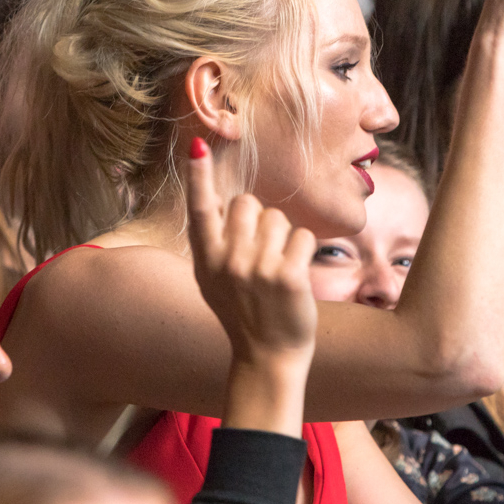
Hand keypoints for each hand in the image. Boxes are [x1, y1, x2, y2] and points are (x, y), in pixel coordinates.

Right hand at [184, 137, 318, 369]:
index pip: (201, 208)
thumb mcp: (212, 281)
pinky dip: (305, 251)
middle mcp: (228, 261)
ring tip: (278, 269)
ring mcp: (258, 269)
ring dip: (284, 238)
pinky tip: (297, 277)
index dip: (198, 176)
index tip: (199, 146)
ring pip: (278, 218)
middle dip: (260, 220)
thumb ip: (213, 243)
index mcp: (206, 259)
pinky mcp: (288, 276)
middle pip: (249, 203)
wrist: (266, 357)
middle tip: (262, 254)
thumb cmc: (241, 314)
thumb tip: (219, 198)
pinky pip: (303, 237)